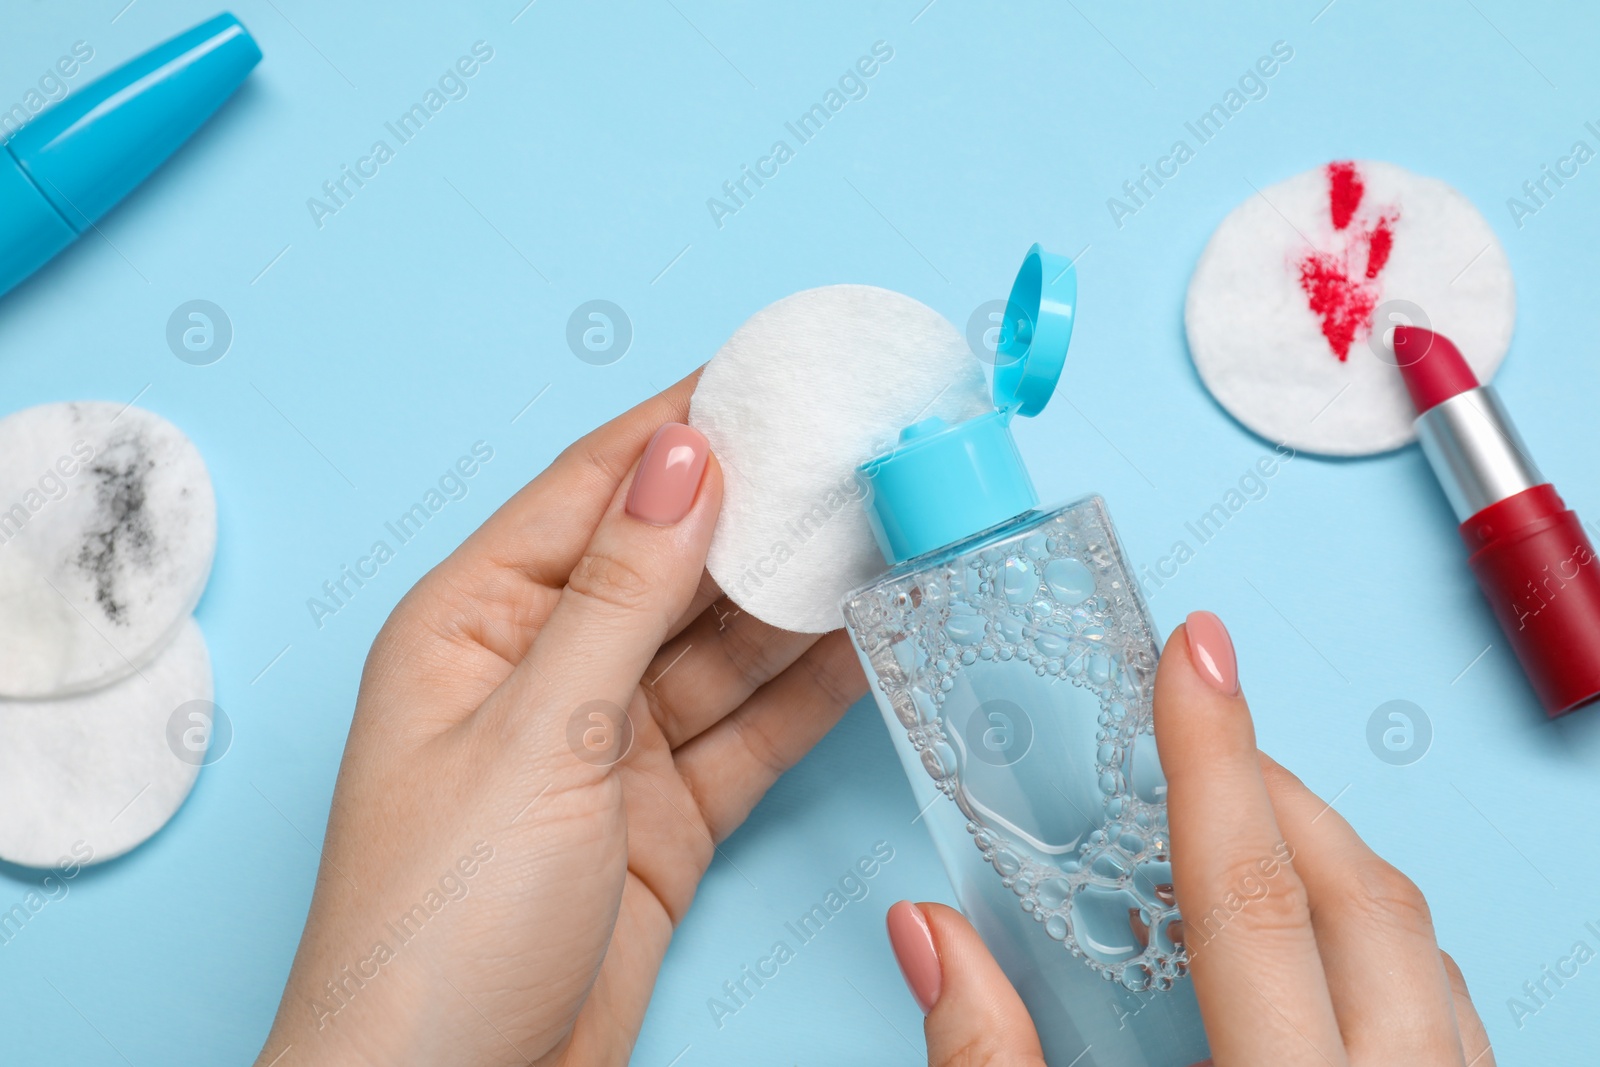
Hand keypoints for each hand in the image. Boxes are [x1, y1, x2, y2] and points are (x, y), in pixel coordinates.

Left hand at [255, 376, 864, 1065]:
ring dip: (796, 595)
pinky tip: (869, 638)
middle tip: (859, 449)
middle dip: (760, 508)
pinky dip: (808, 690)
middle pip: (669, 559)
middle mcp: (543, 668)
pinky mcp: (663, 813)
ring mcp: (608, 744)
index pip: (594, 485)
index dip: (687, 423)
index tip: (775, 370)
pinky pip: (750, 730)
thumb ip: (621, 593)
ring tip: (886, 528)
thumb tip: (683, 457)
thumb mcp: (537, 736)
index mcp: (474, 622)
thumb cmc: (436, 924)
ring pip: (720, 644)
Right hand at [884, 611, 1495, 1066]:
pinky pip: (1446, 1006)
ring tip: (1246, 824)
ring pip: (1419, 941)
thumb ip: (989, 1062)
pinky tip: (1315, 938)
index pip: (1248, 895)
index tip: (1190, 654)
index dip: (1211, 757)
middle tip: (1194, 736)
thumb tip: (927, 933)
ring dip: (1333, 860)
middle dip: (1273, 790)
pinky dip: (1378, 937)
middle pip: (1355, 895)